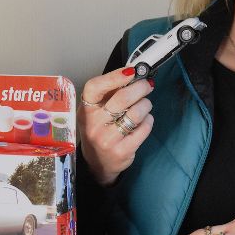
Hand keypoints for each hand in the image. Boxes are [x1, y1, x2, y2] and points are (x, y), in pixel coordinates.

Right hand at [78, 67, 154, 185]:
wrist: (98, 163)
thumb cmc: (100, 130)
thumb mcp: (95, 112)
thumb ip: (109, 94)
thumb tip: (132, 73)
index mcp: (85, 110)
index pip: (95, 87)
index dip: (115, 76)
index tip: (132, 71)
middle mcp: (93, 124)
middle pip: (122, 98)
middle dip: (140, 87)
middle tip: (147, 85)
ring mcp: (107, 139)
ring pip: (136, 113)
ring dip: (146, 104)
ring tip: (145, 105)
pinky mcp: (122, 151)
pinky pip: (144, 128)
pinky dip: (148, 120)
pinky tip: (145, 120)